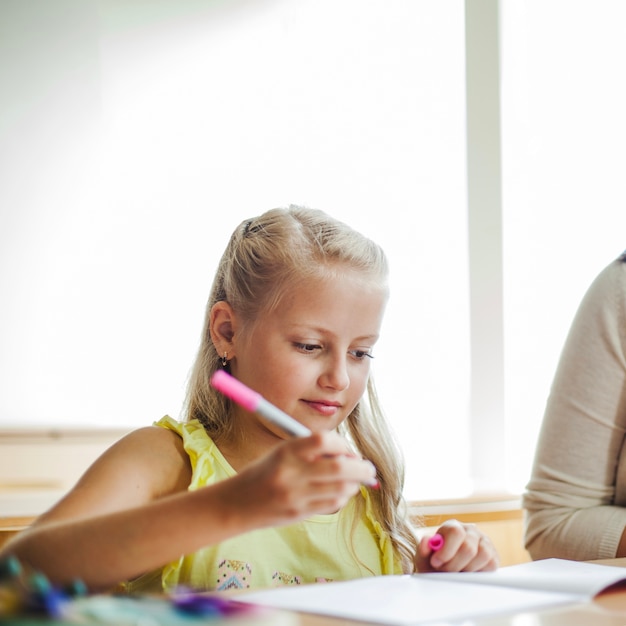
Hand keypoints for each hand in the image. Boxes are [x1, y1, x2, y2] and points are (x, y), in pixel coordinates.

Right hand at [219, 431, 376, 529]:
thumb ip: (312, 450)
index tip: (347, 450)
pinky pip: (332, 505)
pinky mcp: (299, 513)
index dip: (342, 444)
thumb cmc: (263, 473)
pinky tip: (339, 492)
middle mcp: (291, 473)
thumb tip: (349, 454)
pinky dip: (343, 497)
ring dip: (354, 484)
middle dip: (361, 468)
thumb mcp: (282, 452)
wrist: (236, 504)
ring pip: (340, 489)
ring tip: (353, 481)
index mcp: (286, 452)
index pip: (324, 440)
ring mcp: (296, 496)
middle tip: (368, 468)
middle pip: (339, 468)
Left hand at [414, 519, 498, 571]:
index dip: (446, 549)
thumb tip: (426, 541)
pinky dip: (479, 573)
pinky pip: (492, 564)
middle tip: (445, 572)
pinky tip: (468, 574)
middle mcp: (470, 531)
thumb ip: (423, 549)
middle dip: (454, 564)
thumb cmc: (435, 563)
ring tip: (456, 573)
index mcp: (453, 526)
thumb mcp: (424, 558)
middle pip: (468, 547)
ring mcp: (484, 542)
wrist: (447, 573)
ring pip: (483, 555)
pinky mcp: (494, 556)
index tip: (436, 562)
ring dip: (467, 570)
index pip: (455, 532)